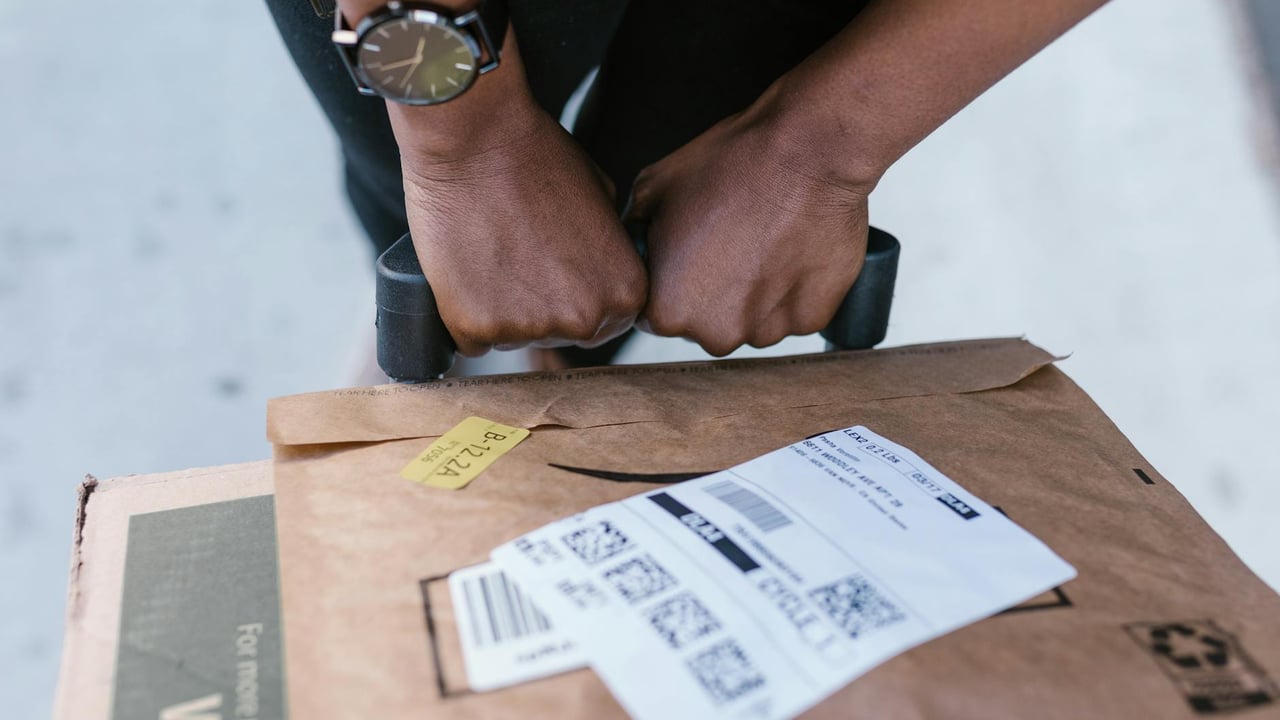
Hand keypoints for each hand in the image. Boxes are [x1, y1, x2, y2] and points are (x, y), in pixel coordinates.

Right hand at [394, 94, 645, 356]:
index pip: (605, 320)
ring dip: (501, 308)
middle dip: (541, 307)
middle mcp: (585, 320)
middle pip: (562, 335)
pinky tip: (464, 270)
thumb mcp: (603, 198)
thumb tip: (599, 268)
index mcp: (625, 293)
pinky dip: (463, 313)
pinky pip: (471, 338)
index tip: (554, 267)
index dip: (576, 293)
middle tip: (518, 258)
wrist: (475, 139)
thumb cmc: (539, 157)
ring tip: (489, 253)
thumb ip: (609, 248)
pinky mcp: (477, 327)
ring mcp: (530, 329)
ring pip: (513, 336)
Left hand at [625, 99, 872, 356]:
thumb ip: (635, 232)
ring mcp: (767, 332)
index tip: (688, 251)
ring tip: (763, 243)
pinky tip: (792, 250)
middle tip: (728, 243)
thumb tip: (638, 243)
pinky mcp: (810, 321)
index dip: (667, 279)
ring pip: (750, 321)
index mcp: (667, 311)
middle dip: (710, 293)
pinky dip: (791, 290)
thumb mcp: (653, 188)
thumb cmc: (729, 166)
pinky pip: (791, 314)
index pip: (654, 313)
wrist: (808, 153)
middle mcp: (715, 335)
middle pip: (704, 324)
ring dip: (752, 294)